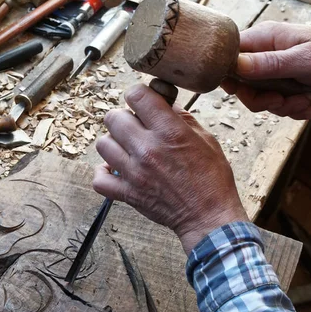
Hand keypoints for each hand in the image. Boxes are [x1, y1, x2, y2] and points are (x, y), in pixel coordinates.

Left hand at [93, 84, 247, 254]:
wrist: (209, 217)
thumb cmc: (212, 178)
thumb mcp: (206, 139)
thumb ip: (182, 118)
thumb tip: (164, 102)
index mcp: (169, 132)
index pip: (136, 96)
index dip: (138, 94)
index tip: (143, 102)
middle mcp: (147, 149)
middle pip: (113, 118)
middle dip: (124, 118)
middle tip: (136, 127)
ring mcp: (134, 173)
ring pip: (102, 144)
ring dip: (113, 143)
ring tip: (127, 149)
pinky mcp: (128, 193)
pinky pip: (99, 179)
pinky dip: (103, 174)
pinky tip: (116, 170)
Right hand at [222, 21, 310, 119]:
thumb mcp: (301, 59)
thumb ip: (268, 64)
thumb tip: (236, 65)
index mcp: (262, 40)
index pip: (229, 57)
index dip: (230, 77)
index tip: (241, 91)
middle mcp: (262, 56)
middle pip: (243, 86)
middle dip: (265, 100)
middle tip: (282, 101)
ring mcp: (272, 72)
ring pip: (262, 99)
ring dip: (286, 106)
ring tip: (307, 101)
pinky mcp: (282, 86)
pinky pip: (278, 105)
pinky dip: (295, 109)